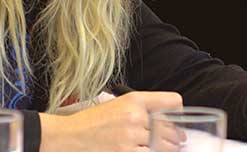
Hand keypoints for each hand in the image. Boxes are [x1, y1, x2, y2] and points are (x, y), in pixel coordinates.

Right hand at [39, 91, 183, 151]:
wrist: (68, 137)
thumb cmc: (91, 122)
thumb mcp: (117, 105)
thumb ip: (141, 109)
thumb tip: (166, 120)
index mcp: (134, 100)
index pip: (172, 102)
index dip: (177, 111)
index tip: (178, 119)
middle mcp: (135, 116)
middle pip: (171, 128)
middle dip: (176, 137)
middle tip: (178, 141)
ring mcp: (131, 137)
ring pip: (164, 146)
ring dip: (167, 149)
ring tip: (166, 149)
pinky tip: (146, 151)